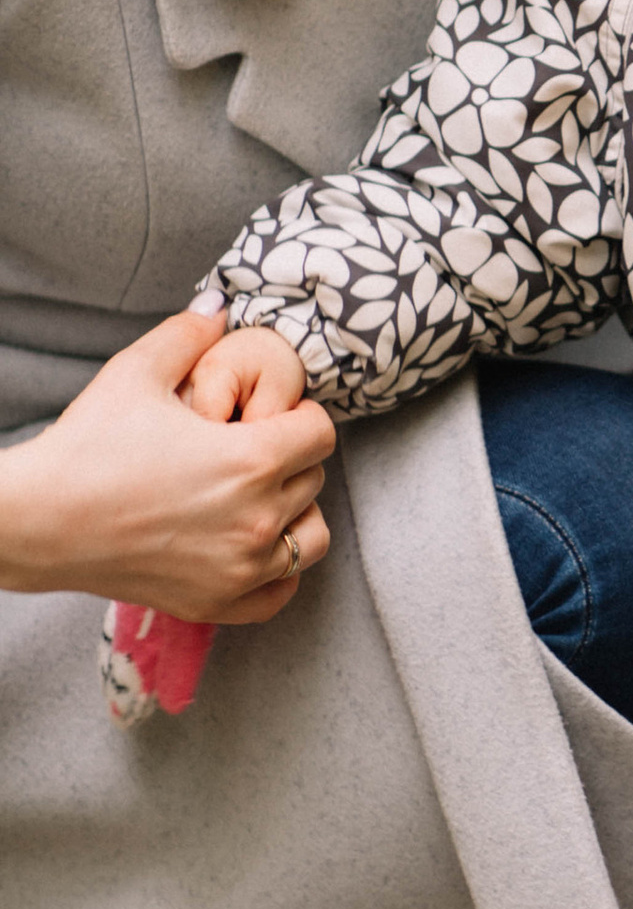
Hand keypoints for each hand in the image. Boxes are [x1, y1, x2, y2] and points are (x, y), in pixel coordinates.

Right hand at [0, 311, 334, 621]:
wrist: (35, 520)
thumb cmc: (85, 446)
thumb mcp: (134, 374)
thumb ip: (187, 336)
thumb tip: (220, 307)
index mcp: (251, 460)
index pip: (321, 433)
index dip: (299, 417)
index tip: (270, 416)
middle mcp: (256, 518)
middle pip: (315, 480)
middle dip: (290, 461)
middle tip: (250, 452)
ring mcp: (239, 567)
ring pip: (311, 537)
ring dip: (296, 514)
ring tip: (257, 497)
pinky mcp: (215, 601)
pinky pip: (281, 592)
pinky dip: (277, 572)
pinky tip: (252, 547)